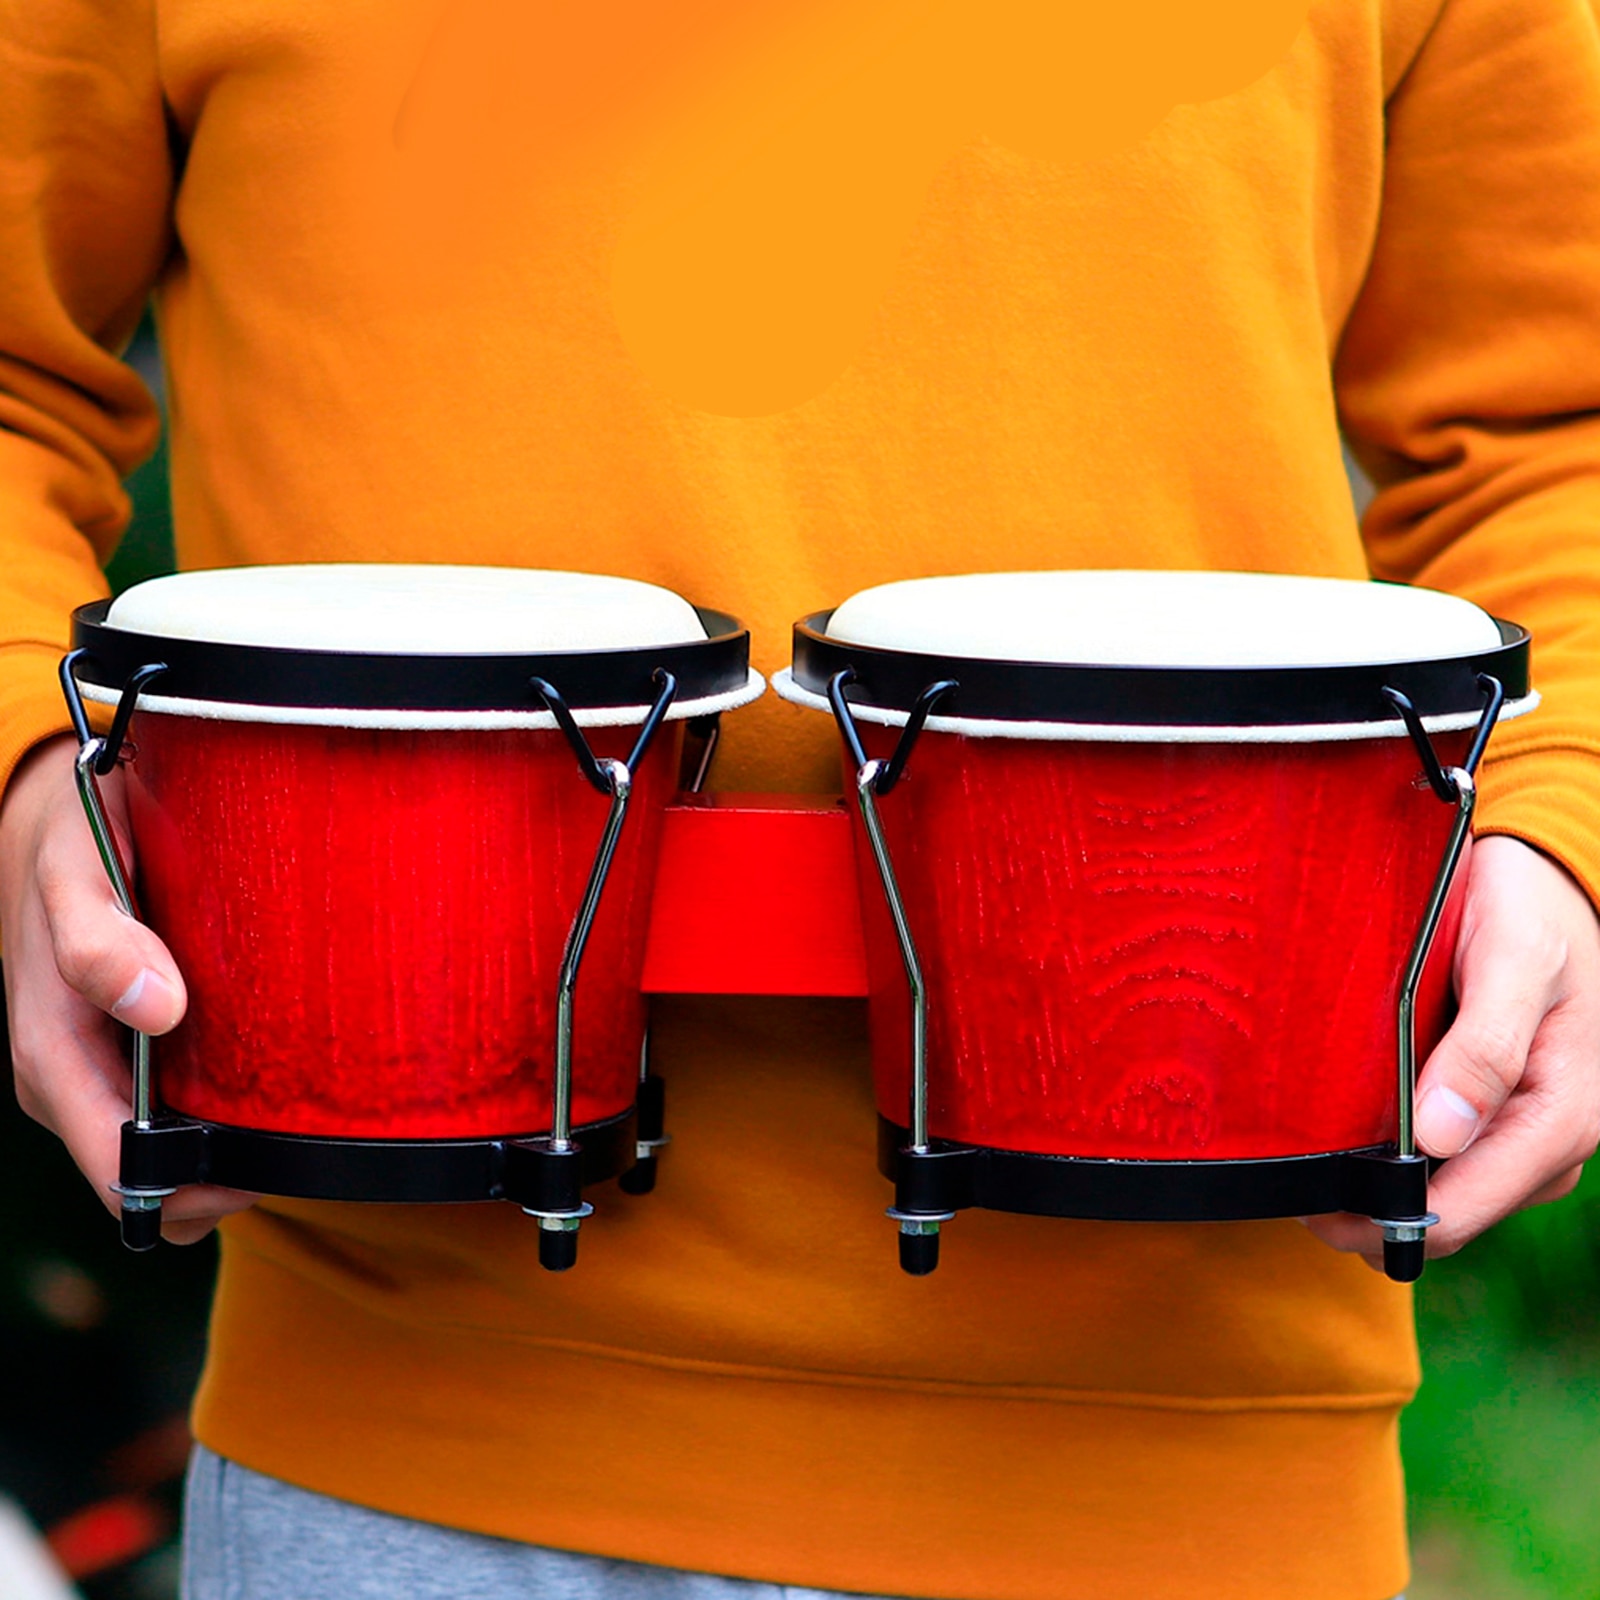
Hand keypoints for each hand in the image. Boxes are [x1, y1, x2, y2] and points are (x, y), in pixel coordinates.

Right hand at [0, 734, 254, 1243]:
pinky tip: (274, 1068)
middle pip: (157, 1177)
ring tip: (297, 1095)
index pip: (122, 1174)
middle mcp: (76, 1080)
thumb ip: (99, 942)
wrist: (62, 816)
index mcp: (52, 1059)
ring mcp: (104, 1069)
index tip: (261, 1159)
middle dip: (225, 1170)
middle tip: (303, 1127)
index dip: (191, 1188)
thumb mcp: (75, 872)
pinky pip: (184, 1105)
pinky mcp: (133, 1050)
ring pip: (176, 1145)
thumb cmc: (70, 842)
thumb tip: (157, 1010)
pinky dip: (229, 1102)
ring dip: (233, 1137)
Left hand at [1307, 834, 1599, 1269]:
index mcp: (1561, 1119)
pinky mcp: (1495, 1114)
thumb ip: (1485, 1048)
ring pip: (1436, 1191)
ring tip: (1309, 1148)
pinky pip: (1438, 1157)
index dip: (1383, 1216)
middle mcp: (1546, 1142)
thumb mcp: (1515, 962)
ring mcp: (1519, 1132)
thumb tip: (1441, 1136)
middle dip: (1369, 1205)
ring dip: (1374, 1182)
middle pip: (1444, 1214)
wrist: (1550, 879)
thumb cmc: (1535, 912)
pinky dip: (1390, 1152)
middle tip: (1293, 1173)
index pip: (1462, 1212)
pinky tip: (1344, 1125)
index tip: (1314, 1200)